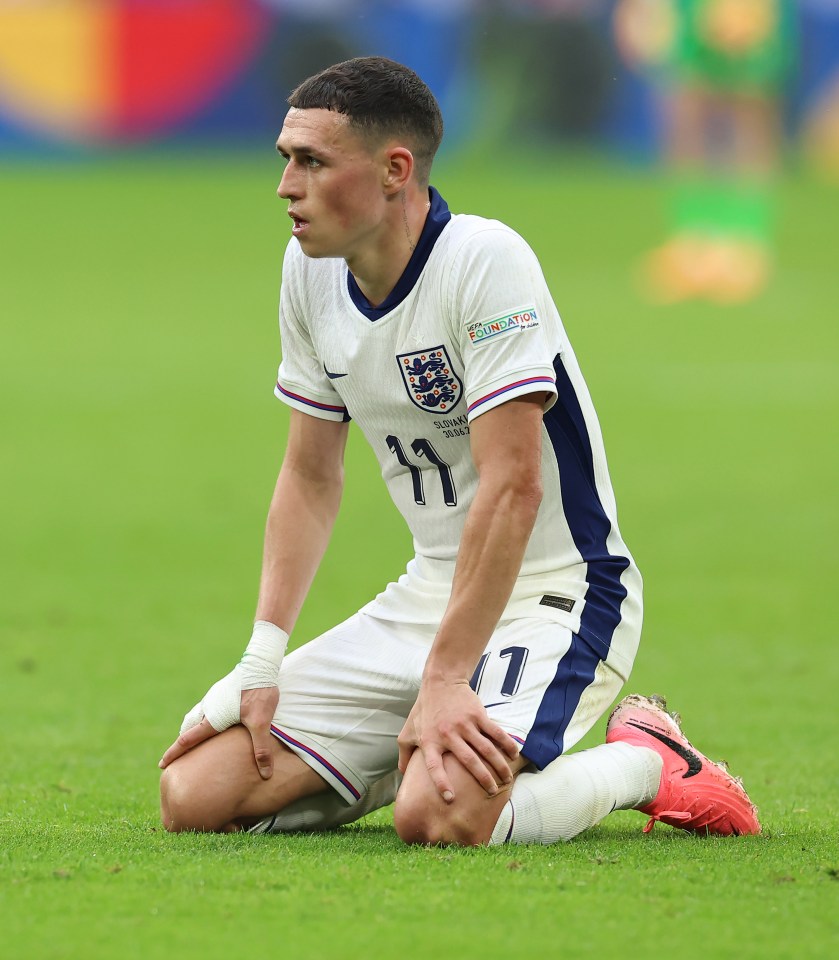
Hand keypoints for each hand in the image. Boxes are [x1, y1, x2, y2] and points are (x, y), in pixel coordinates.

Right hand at [158, 621, 287, 778]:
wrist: (260, 663)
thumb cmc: (260, 692)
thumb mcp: (261, 722)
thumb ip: (261, 749)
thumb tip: (266, 775)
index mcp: (213, 719)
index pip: (187, 740)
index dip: (174, 754)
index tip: (161, 765)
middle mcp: (208, 708)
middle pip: (188, 728)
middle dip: (181, 744)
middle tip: (176, 757)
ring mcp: (213, 698)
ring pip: (196, 717)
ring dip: (191, 729)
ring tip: (193, 741)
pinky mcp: (221, 691)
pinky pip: (205, 709)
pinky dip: (202, 719)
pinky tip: (213, 720)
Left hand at [397, 678, 518, 802]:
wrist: (441, 682)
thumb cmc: (423, 710)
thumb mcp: (407, 732)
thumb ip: (404, 756)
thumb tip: (404, 778)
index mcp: (430, 741)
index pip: (434, 767)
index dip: (441, 783)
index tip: (451, 798)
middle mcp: (448, 734)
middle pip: (468, 761)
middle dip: (483, 779)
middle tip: (492, 791)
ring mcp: (464, 724)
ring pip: (485, 749)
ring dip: (498, 765)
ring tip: (506, 779)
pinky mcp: (477, 715)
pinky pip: (495, 732)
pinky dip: (506, 744)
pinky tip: (514, 755)